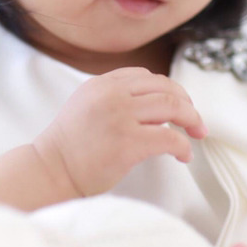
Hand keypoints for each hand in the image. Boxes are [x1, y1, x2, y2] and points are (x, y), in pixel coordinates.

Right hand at [34, 67, 206, 196]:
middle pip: (164, 87)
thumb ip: (114, 98)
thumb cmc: (68, 148)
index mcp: (101, 83)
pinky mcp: (128, 142)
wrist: (50, 171)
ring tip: (197, 133)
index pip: (145, 76)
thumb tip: (155, 108)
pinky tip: (184, 155)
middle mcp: (111, 94)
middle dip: (187, 103)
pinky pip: (169, 137)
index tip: (178, 104)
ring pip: (172, 106)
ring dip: (191, 119)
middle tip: (196, 120)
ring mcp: (120, 116)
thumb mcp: (86, 106)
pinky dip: (183, 145)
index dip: (168, 89)